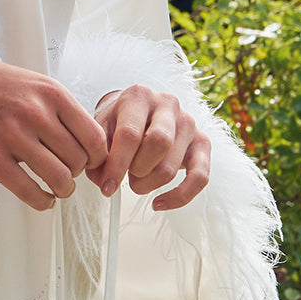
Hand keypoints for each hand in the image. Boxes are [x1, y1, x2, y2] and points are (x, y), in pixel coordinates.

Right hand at [0, 51, 108, 210]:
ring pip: (60, 179)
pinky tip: (44, 199)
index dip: (97, 156)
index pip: (94, 136)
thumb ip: (60, 109)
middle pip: (79, 161)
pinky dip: (43, 202)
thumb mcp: (34, 82)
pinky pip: (30, 192)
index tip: (89, 161)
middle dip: (77, 172)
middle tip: (68, 172)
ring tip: (57, 187)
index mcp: (51, 93)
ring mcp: (14, 136)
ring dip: (63, 189)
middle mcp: (36, 113)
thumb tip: (86, 139)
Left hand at [87, 85, 210, 209]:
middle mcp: (168, 104)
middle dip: (137, 171)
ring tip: (138, 179)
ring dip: (149, 184)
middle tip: (127, 175)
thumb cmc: (119, 125)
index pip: (130, 134)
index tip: (107, 187)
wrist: (140, 114)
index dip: (116, 166)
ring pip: (171, 167)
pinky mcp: (202, 143)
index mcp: (139, 97)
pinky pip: (200, 177)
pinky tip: (159, 203)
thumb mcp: (101, 132)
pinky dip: (180, 197)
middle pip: (158, 145)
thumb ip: (98, 155)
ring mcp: (188, 123)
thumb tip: (105, 182)